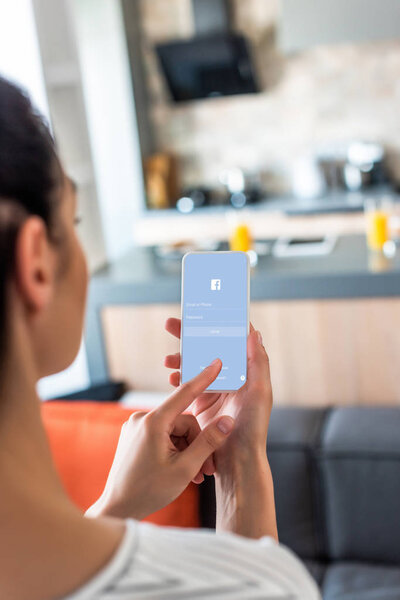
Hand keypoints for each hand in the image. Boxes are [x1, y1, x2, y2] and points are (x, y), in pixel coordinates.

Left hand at [86, 359, 234, 520]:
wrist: (118, 508)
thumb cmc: (148, 491)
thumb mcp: (185, 468)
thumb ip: (208, 442)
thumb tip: (227, 421)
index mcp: (153, 422)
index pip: (184, 393)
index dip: (204, 378)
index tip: (217, 362)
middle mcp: (142, 418)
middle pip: (183, 421)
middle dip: (197, 444)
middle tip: (206, 470)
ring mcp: (136, 427)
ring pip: (175, 430)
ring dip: (187, 451)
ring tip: (193, 476)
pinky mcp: (134, 436)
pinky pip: (163, 435)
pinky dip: (175, 450)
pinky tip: (180, 471)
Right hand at [164, 319, 271, 466]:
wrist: (237, 461)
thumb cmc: (254, 428)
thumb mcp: (260, 393)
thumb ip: (258, 362)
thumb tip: (253, 332)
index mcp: (245, 371)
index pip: (229, 340)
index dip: (215, 324)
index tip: (201, 311)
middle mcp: (230, 377)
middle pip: (208, 348)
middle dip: (189, 335)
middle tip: (171, 324)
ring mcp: (215, 390)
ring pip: (194, 365)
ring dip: (180, 358)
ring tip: (168, 360)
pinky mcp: (202, 403)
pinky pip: (187, 384)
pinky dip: (178, 378)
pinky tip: (171, 378)